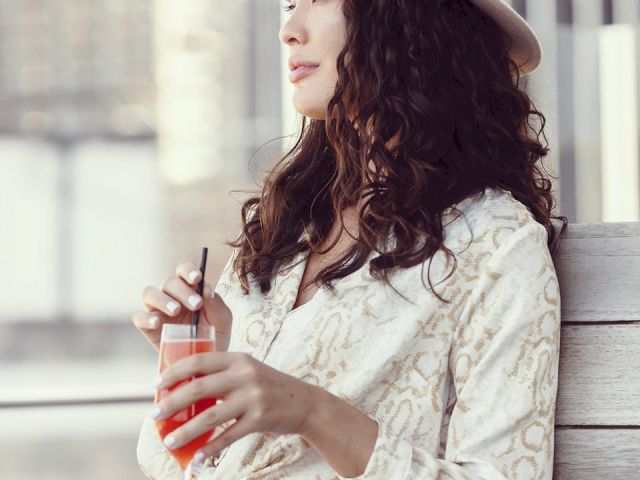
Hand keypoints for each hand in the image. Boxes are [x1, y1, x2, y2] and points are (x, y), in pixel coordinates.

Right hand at [132, 261, 232, 352]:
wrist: (206, 358)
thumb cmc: (215, 334)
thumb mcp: (223, 320)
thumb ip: (217, 304)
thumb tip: (207, 289)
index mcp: (190, 287)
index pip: (184, 269)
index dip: (188, 270)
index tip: (197, 278)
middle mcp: (171, 294)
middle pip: (169, 281)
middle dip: (183, 291)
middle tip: (197, 304)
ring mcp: (157, 309)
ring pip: (150, 293)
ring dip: (163, 299)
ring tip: (175, 311)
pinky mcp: (148, 327)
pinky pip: (139, 317)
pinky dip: (146, 318)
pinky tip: (157, 323)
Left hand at [150, 351, 316, 458]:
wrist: (304, 403)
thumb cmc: (269, 386)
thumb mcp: (248, 371)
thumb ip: (222, 375)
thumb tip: (183, 390)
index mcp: (238, 358)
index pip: (198, 361)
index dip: (173, 372)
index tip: (155, 384)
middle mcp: (245, 375)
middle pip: (199, 388)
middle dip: (171, 403)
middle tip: (154, 414)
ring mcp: (253, 397)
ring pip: (210, 416)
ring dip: (186, 430)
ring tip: (168, 440)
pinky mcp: (259, 419)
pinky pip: (228, 436)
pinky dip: (210, 448)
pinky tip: (197, 456)